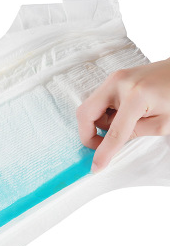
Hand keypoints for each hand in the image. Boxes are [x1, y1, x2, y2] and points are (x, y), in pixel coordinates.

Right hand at [77, 58, 169, 172]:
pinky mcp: (114, 79)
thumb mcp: (161, 124)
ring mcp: (114, 78)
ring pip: (89, 109)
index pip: (113, 132)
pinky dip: (102, 114)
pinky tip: (119, 115)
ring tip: (119, 125)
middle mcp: (119, 83)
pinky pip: (97, 102)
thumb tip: (108, 144)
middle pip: (85, 114)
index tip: (96, 166)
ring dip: (97, 123)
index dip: (103, 152)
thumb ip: (132, 134)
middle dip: (88, 134)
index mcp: (136, 96)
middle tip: (101, 145)